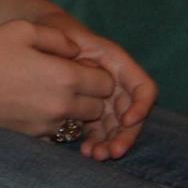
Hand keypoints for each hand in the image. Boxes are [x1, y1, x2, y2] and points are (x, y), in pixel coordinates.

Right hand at [0, 19, 119, 138]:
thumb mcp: (24, 29)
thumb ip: (58, 39)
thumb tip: (76, 52)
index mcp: (65, 78)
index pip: (106, 83)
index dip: (95, 72)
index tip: (76, 64)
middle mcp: (62, 107)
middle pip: (97, 108)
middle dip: (89, 94)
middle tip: (64, 78)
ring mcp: (46, 125)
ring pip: (76, 122)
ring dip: (71, 108)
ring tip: (44, 90)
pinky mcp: (31, 137)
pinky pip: (55, 130)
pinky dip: (51, 119)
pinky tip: (28, 102)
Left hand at [31, 10, 156, 159]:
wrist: (44, 38)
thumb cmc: (56, 33)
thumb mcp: (64, 35)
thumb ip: (76, 50)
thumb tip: (83, 68)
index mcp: (118, 65)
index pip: (144, 88)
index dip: (141, 106)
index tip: (127, 120)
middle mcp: (117, 85)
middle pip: (133, 115)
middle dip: (125, 136)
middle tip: (111, 152)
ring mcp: (106, 100)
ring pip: (117, 128)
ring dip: (111, 143)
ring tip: (96, 155)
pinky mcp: (92, 111)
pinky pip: (100, 130)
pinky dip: (96, 142)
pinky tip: (86, 152)